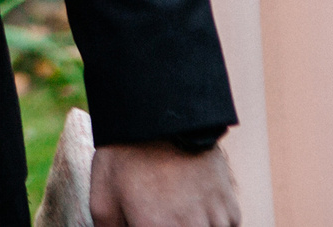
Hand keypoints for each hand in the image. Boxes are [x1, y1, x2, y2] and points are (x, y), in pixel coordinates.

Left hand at [92, 142, 238, 226]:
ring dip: (192, 226)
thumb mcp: (102, 200)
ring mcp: (215, 220)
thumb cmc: (125, 158)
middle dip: (169, 226)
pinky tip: (194, 211)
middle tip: (160, 214)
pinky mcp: (231, 208)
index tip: (144, 223)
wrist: (160, 116)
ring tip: (176, 211)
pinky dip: (211, 226)